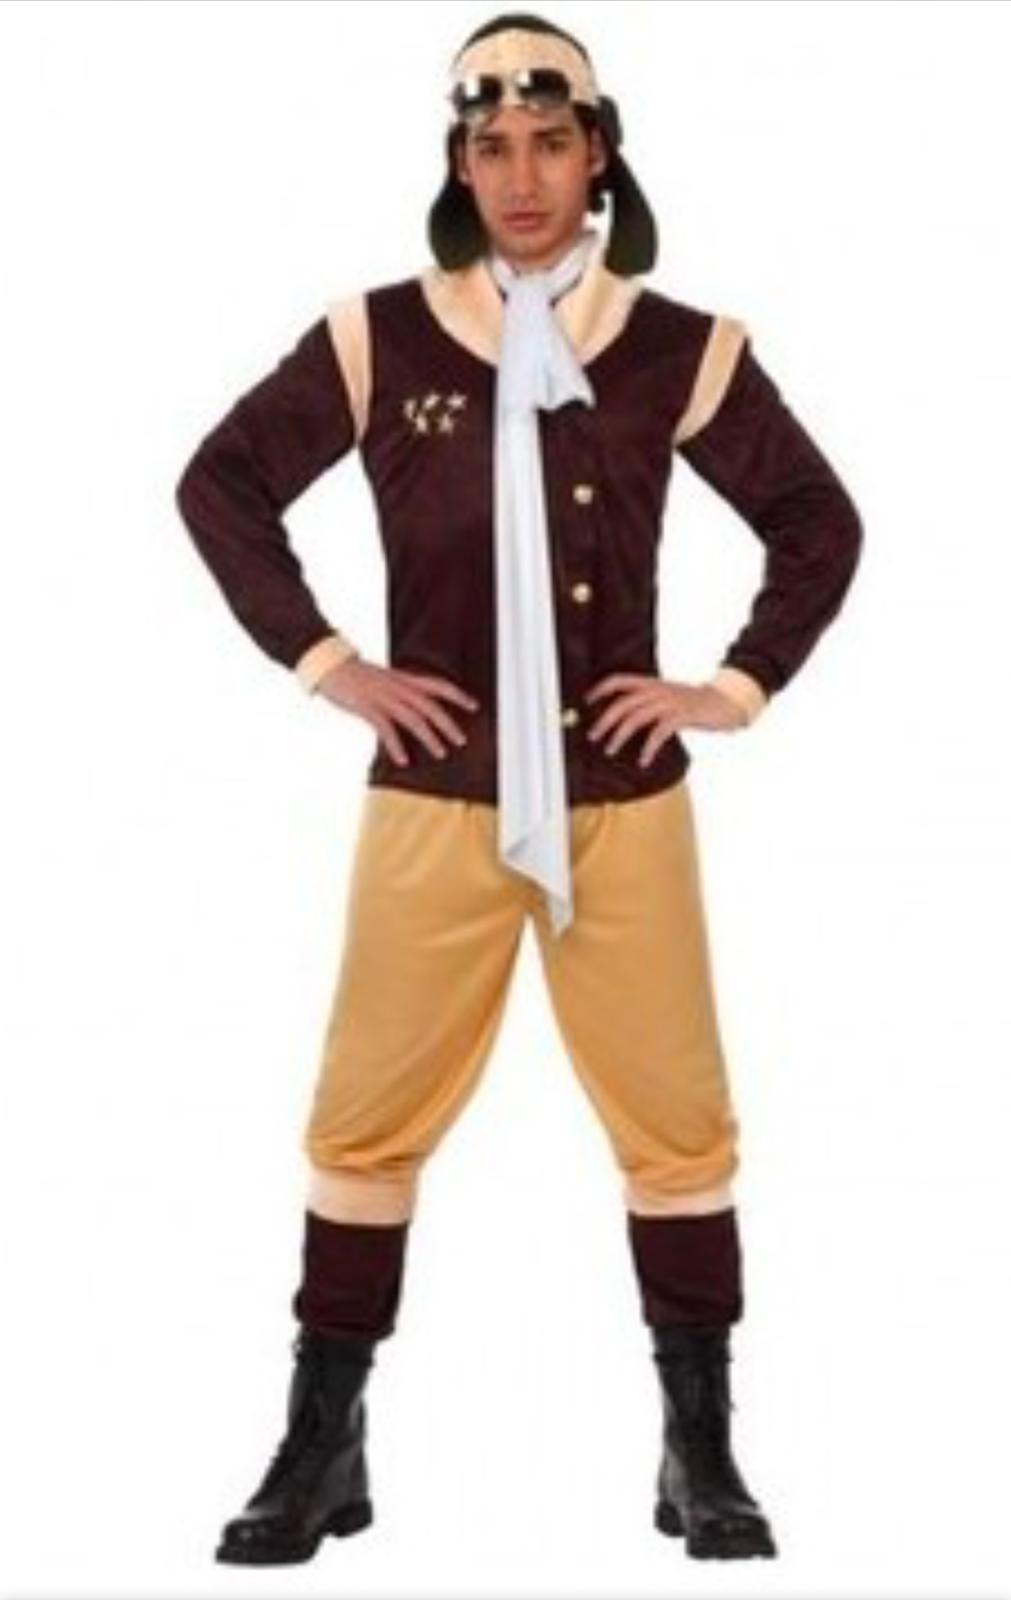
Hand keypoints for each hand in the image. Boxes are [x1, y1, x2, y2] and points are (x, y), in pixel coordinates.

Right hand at [316, 656, 479, 766]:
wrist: (329, 666)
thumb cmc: (355, 675)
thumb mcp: (384, 680)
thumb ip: (401, 692)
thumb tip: (415, 708)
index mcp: (404, 679)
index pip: (438, 684)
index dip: (458, 695)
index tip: (474, 706)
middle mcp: (398, 686)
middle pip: (430, 705)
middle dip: (448, 723)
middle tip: (461, 741)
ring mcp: (383, 697)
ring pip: (413, 718)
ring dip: (429, 737)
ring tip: (441, 753)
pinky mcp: (367, 707)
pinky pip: (386, 728)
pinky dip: (396, 745)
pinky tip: (403, 760)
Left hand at [584, 672, 747, 767]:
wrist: (725, 702)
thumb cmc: (693, 704)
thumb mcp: (667, 697)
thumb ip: (647, 703)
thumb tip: (623, 718)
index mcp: (652, 684)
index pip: (620, 680)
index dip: (602, 689)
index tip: (587, 702)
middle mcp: (658, 690)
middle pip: (624, 703)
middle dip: (605, 720)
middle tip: (593, 736)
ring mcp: (670, 702)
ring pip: (637, 717)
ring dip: (620, 735)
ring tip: (610, 750)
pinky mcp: (683, 715)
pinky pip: (659, 732)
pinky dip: (648, 747)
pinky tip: (643, 759)